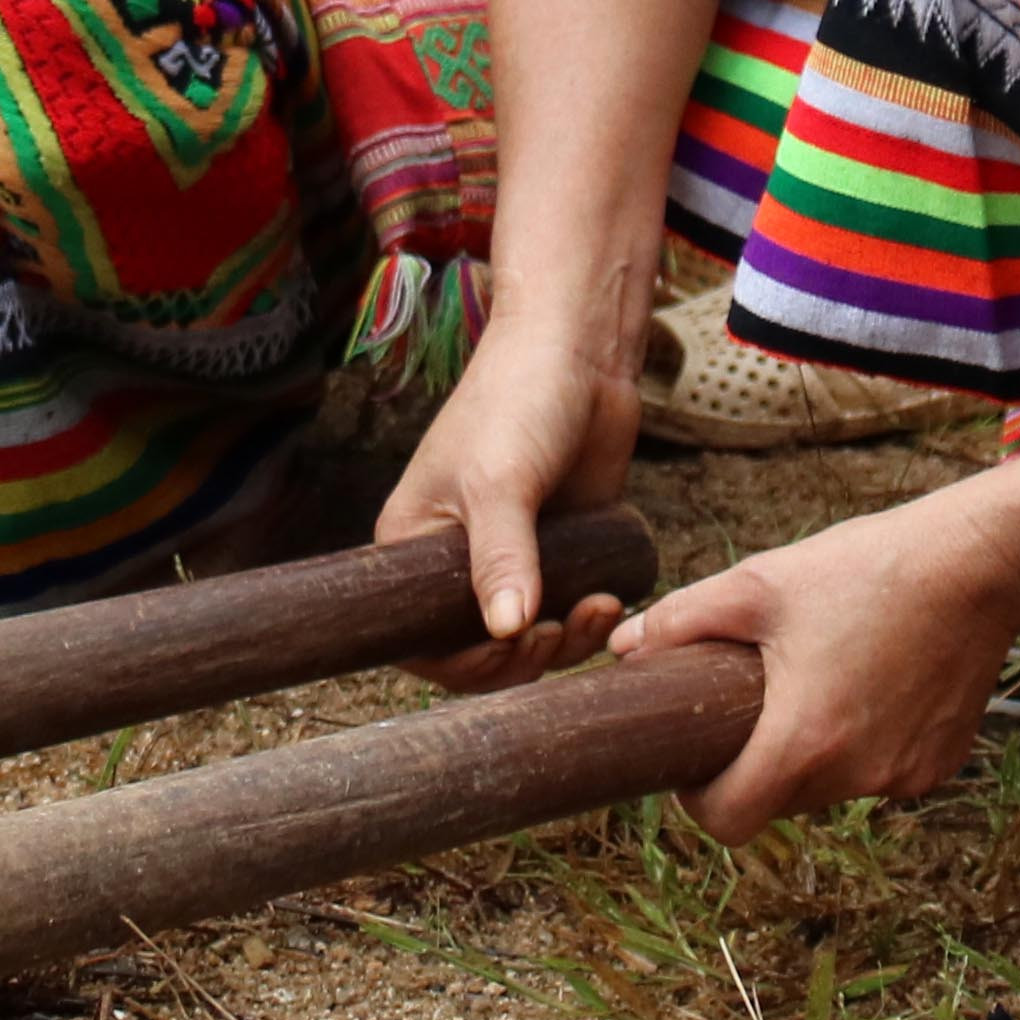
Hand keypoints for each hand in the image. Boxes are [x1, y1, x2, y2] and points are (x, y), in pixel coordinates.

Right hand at [376, 294, 642, 688]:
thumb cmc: (519, 400)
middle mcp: (453, 561)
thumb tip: (505, 633)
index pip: (417, 639)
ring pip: (527, 639)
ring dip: (563, 643)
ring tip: (596, 610)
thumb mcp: (501, 481)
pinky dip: (584, 622)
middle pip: (475, 651)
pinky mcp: (557, 553)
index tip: (511, 646)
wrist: (582, 354)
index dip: (461, 664)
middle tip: (557, 632)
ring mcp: (509, 559)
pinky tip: (608, 601)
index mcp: (411, 545)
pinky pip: (563, 612)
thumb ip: (501, 558)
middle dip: (520, 658)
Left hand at [611, 498, 1019, 839]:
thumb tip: (625, 648)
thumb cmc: (864, 568)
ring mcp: (903, 778)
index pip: (727, 822)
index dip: (702, 798)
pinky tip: (877, 683)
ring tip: (823, 680)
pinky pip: (881, 771)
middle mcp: (855, 776)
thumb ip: (682, 620)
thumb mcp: (759, 583)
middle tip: (759, 699)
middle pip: (779, 802)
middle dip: (759, 763)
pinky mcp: (939, 766)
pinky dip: (868, 743)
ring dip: (815, 753)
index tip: (703, 755)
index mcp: (802, 743)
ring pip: (830, 787)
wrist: (976, 563)